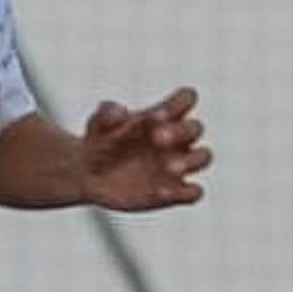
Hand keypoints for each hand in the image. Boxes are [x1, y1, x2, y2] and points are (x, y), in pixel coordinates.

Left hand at [82, 86, 209, 210]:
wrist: (89, 176)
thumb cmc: (99, 142)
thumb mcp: (97, 125)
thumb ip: (106, 114)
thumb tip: (119, 112)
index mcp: (163, 116)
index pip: (186, 98)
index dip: (179, 103)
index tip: (155, 116)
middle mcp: (176, 139)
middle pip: (195, 127)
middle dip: (181, 131)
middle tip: (157, 138)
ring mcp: (177, 165)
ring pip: (203, 157)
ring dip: (191, 161)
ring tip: (169, 167)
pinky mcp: (174, 192)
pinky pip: (192, 193)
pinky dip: (184, 193)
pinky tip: (161, 192)